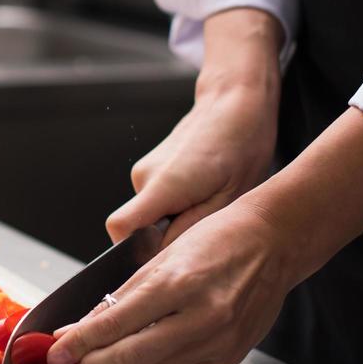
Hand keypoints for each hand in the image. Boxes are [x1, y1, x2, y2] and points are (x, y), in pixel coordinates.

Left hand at [49, 198, 295, 363]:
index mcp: (178, 285)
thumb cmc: (217, 239)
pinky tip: (134, 360)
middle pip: (132, 360)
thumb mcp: (160, 258)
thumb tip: (84, 326)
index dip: (80, 342)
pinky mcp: (229, 357)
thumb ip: (122, 297)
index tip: (56, 352)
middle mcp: (200, 318)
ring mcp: (218, 342)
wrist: (274, 243)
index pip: (115, 324)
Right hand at [106, 8, 282, 246]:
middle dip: (166, 238)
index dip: (133, 251)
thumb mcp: (229, 198)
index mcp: (164, 184)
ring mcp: (144, 171)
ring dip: (174, 221)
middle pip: (136, 228)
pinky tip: (202, 194)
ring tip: (208, 204)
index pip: (121, 227)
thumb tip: (165, 257)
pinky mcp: (150, 170)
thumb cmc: (242, 147)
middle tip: (204, 226)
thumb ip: (192, 230)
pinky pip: (154, 204)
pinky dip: (175, 209)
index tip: (162, 257)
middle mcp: (144, 176)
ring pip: (149, 217)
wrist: (235, 106)